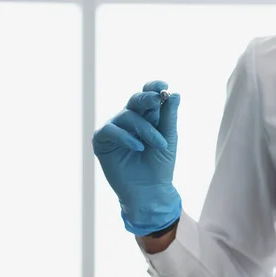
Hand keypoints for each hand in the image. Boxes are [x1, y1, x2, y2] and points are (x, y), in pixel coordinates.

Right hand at [92, 80, 181, 235]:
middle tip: (158, 99)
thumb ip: (168, 117)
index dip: (153, 87)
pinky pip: (110, 130)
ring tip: (159, 144)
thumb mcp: (168, 138)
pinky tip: (138, 147)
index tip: (164, 86)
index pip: (148, 94)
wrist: (150, 190)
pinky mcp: (102, 141)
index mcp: (147, 116)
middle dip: (147, 98)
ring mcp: (115, 129)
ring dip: (145, 129)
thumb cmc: (160, 165)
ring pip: (126, 116)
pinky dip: (125, 137)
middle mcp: (130, 119)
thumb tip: (173, 93)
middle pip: (136, 100)